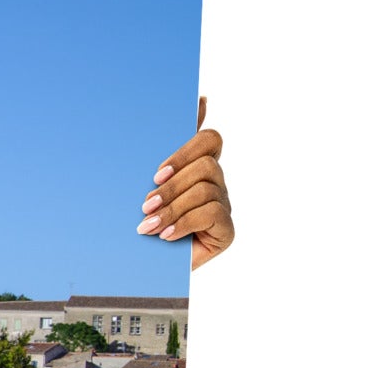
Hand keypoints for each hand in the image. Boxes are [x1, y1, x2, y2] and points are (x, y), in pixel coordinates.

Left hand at [138, 96, 233, 267]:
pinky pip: (212, 214)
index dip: (185, 150)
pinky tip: (165, 236)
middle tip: (145, 205)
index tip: (156, 173)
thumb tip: (194, 101)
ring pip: (205, 190)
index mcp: (197, 166)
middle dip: (172, 185)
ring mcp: (223, 205)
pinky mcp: (226, 230)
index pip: (209, 139)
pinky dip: (184, 223)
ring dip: (172, 208)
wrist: (140, 267)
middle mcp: (215, 182)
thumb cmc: (142, 220)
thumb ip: (159, 150)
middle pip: (206, 164)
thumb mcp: (142, 185)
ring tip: (147, 226)